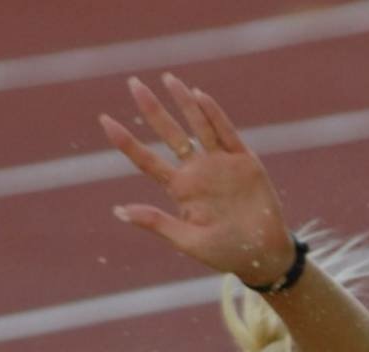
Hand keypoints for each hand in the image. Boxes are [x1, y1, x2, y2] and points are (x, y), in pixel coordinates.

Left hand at [100, 74, 295, 283]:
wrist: (264, 255)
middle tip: (133, 84)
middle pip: (170, 134)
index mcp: (180, 190)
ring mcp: (220, 164)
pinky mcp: (244, 161)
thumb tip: (119, 211)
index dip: (127, 142)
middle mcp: (197, 171)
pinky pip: (226, 133)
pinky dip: (214, 115)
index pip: (147, 160)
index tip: (105, 121)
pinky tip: (199, 96)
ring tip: (168, 79)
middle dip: (152, 110)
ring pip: (198, 126)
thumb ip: (157, 222)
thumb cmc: (225, 253)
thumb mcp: (188, 241)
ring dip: (183, 103)